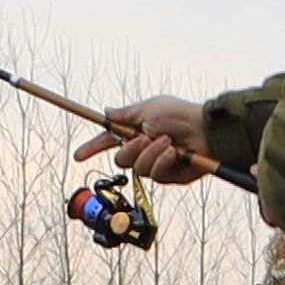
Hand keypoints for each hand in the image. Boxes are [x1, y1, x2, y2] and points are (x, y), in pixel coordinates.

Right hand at [73, 95, 208, 183]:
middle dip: (131, 148)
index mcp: (135, 131)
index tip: (78, 156)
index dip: (93, 148)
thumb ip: (125, 113)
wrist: (206, 131)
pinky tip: (174, 153)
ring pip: (136, 168)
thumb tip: (107, 111)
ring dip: (150, 153)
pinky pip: (154, 174)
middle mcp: (143, 148)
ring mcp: (155, 163)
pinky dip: (162, 161)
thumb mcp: (149, 108)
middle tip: (147, 137)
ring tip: (168, 142)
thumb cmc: (180, 115)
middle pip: (120, 159)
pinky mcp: (167, 175)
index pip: (109, 141)